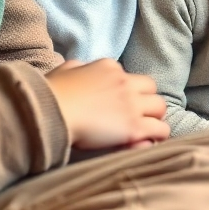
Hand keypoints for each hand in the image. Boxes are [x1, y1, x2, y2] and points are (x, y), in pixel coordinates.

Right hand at [46, 59, 168, 149]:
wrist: (49, 113)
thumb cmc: (48, 95)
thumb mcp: (63, 71)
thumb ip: (76, 69)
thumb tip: (78, 69)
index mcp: (108, 68)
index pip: (127, 76)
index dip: (125, 90)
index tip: (118, 102)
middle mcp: (124, 82)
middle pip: (150, 88)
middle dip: (146, 100)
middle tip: (138, 115)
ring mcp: (132, 104)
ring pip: (160, 107)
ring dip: (154, 117)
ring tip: (147, 130)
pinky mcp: (134, 126)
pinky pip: (159, 129)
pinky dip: (156, 135)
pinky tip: (149, 142)